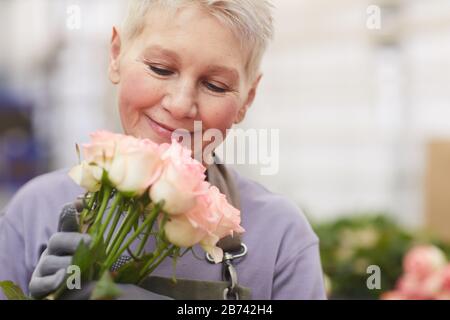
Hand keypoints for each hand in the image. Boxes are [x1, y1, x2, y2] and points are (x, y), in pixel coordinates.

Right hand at [29, 201, 172, 299]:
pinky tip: (62, 280)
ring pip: (49, 261)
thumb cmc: (90, 269)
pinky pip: (39, 283)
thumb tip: (105, 214)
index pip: (65, 219)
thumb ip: (100, 236)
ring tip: (80, 269)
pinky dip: (51, 282)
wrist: (78, 295)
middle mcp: (53, 251)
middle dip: (74, 240)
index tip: (79, 203)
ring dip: (67, 264)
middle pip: (56, 239)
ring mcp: (43, 268)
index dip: (70, 210)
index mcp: (68, 238)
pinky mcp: (37, 286)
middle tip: (91, 243)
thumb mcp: (97, 252)